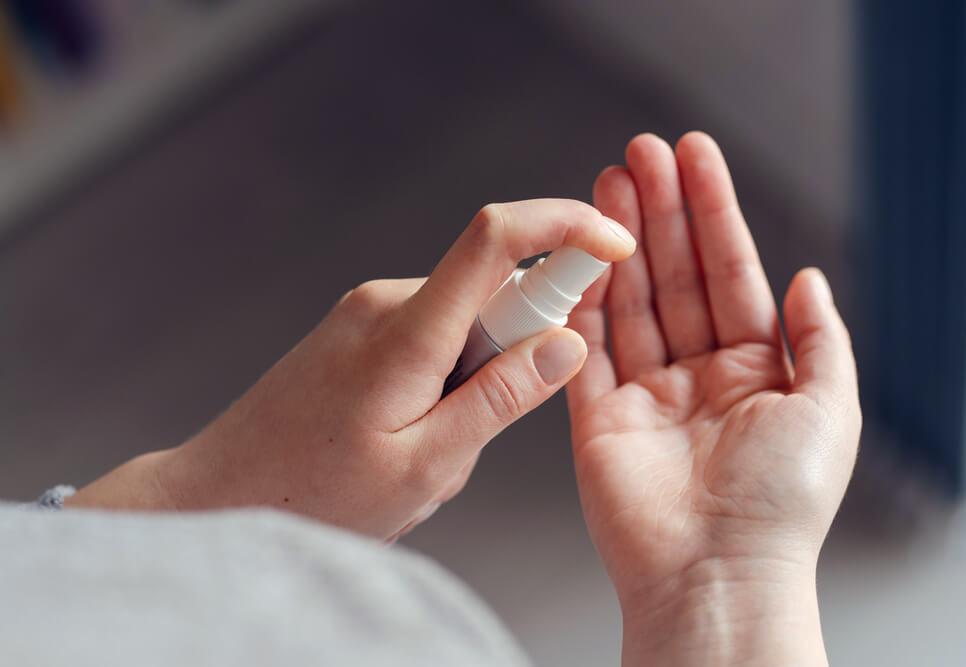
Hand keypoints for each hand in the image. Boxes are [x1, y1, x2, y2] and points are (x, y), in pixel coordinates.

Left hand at [68, 199, 634, 539]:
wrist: (219, 493)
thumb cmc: (315, 495)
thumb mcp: (426, 467)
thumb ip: (501, 399)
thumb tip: (569, 343)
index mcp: (407, 331)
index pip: (496, 238)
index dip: (565, 224)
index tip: (615, 242)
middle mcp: (386, 301)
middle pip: (492, 291)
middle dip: (514, 354)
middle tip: (470, 434)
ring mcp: (368, 311)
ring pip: (466, 323)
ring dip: (474, 380)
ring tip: (422, 450)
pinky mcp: (361, 327)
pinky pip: (434, 335)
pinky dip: (446, 379)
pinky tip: (403, 435)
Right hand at [566, 133, 860, 665]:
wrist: (715, 573)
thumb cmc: (780, 505)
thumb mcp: (830, 412)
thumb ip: (821, 340)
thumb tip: (811, 278)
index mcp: (755, 371)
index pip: (730, 272)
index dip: (712, 211)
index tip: (693, 155)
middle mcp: (698, 375)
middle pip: (673, 275)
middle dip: (658, 210)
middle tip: (639, 152)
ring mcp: (644, 393)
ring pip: (628, 299)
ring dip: (619, 240)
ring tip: (608, 181)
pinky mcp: (597, 415)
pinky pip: (586, 346)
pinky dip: (582, 298)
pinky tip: (582, 252)